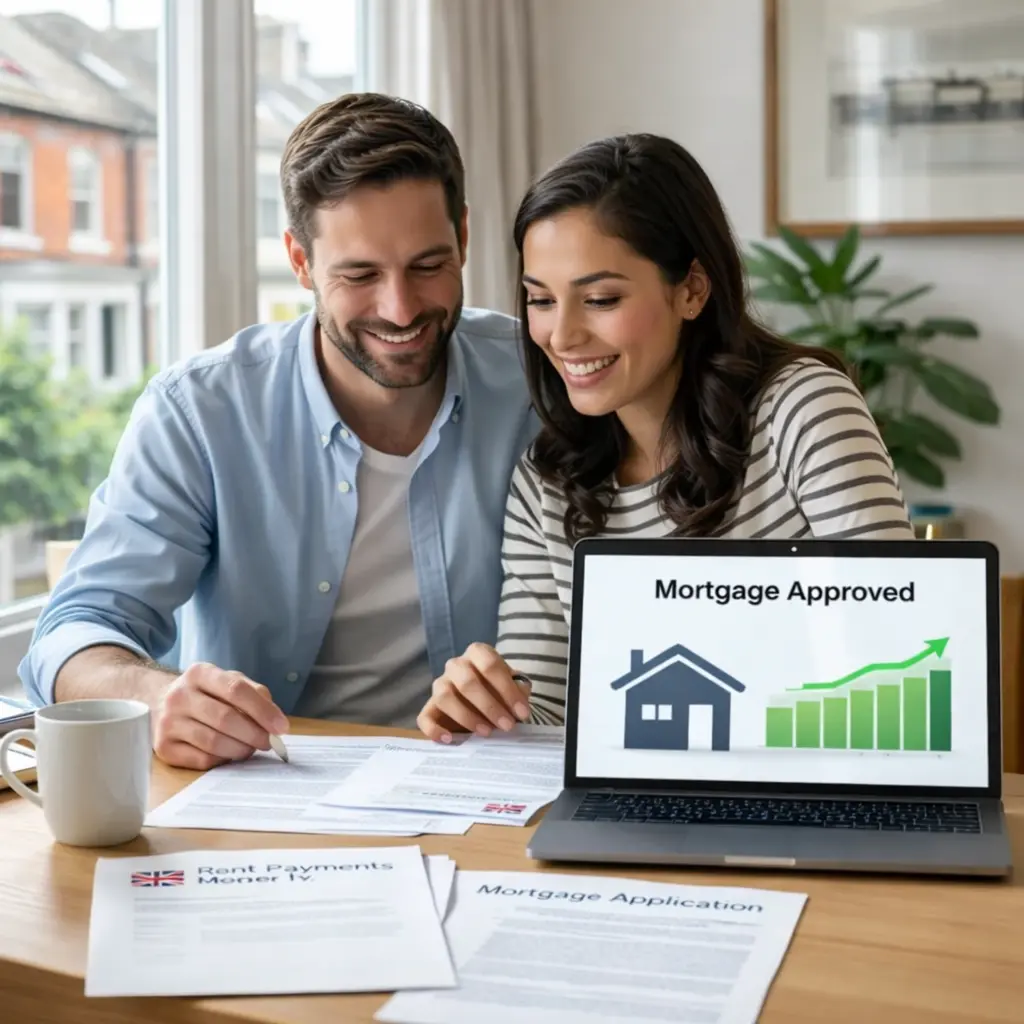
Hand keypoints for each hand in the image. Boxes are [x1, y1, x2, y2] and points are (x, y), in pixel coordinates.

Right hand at [152, 662, 288, 769]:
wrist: (160, 702)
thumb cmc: (206, 693)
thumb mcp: (228, 682)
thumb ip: (254, 694)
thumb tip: (275, 721)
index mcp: (199, 673)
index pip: (236, 690)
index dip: (263, 710)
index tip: (281, 727)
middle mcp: (179, 695)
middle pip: (225, 718)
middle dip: (255, 734)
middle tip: (269, 742)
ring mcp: (167, 722)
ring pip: (213, 742)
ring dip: (240, 749)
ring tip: (251, 748)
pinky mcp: (163, 747)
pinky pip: (201, 759)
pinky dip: (222, 759)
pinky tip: (229, 754)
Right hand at [417, 643, 530, 742]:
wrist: (485, 702)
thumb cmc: (501, 691)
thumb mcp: (514, 688)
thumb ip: (519, 692)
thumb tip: (518, 706)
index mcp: (478, 653)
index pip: (490, 665)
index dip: (508, 689)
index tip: (523, 713)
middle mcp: (456, 665)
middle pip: (467, 681)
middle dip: (490, 706)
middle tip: (507, 726)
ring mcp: (440, 685)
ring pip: (445, 696)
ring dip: (467, 717)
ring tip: (486, 732)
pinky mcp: (429, 708)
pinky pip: (424, 717)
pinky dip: (434, 730)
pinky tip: (450, 739)